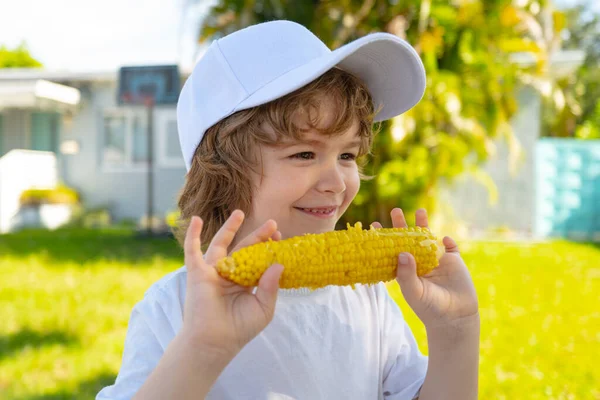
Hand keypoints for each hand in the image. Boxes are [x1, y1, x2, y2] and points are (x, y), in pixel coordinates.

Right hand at [181, 210, 283, 356]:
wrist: (214, 342)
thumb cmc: (239, 329)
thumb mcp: (263, 308)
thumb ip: (271, 287)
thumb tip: (279, 264)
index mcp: (246, 283)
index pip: (258, 259)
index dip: (268, 248)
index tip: (279, 237)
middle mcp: (230, 275)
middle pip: (245, 249)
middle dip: (258, 236)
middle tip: (272, 224)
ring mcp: (213, 272)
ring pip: (221, 244)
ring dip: (230, 228)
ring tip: (240, 212)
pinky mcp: (198, 273)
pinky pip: (192, 251)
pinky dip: (192, 236)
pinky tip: (195, 220)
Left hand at [372, 208, 478, 328]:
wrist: (455, 317)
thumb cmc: (429, 307)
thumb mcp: (414, 292)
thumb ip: (407, 274)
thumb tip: (401, 252)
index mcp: (406, 269)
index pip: (392, 250)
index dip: (384, 238)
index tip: (375, 225)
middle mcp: (419, 261)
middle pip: (408, 239)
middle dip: (402, 225)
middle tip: (395, 211)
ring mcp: (436, 259)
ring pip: (428, 238)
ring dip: (424, 224)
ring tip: (419, 210)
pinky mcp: (453, 260)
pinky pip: (450, 246)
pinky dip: (447, 241)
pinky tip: (443, 239)